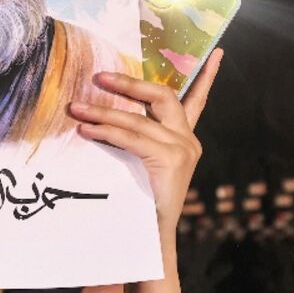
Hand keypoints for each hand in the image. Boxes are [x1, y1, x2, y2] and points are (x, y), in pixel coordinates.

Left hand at [68, 50, 222, 229]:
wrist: (150, 240)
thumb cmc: (138, 203)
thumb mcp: (137, 164)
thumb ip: (131, 140)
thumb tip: (96, 120)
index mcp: (183, 139)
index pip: (197, 100)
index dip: (206, 76)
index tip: (218, 52)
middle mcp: (187, 140)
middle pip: (161, 96)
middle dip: (129, 84)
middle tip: (98, 78)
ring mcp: (181, 148)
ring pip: (137, 118)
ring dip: (102, 112)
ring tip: (76, 109)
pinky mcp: (170, 159)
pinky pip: (131, 137)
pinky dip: (105, 131)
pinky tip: (86, 131)